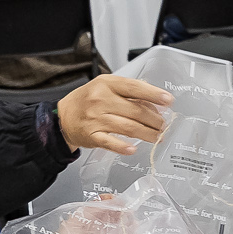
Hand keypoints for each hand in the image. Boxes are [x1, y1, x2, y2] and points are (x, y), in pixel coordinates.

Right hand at [57, 74, 173, 154]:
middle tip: (164, 125)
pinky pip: (111, 142)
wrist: (64, 117)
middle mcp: (101, 100)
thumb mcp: (106, 87)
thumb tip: (155, 102)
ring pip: (128, 127)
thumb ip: (129, 92)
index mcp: (107, 84)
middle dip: (155, 120)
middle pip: (136, 111)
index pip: (134, 88)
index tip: (168, 100)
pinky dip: (123, 147)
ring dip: (147, 134)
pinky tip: (134, 149)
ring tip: (157, 136)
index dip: (154, 94)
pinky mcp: (92, 136)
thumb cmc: (88, 100)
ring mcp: (96, 119)